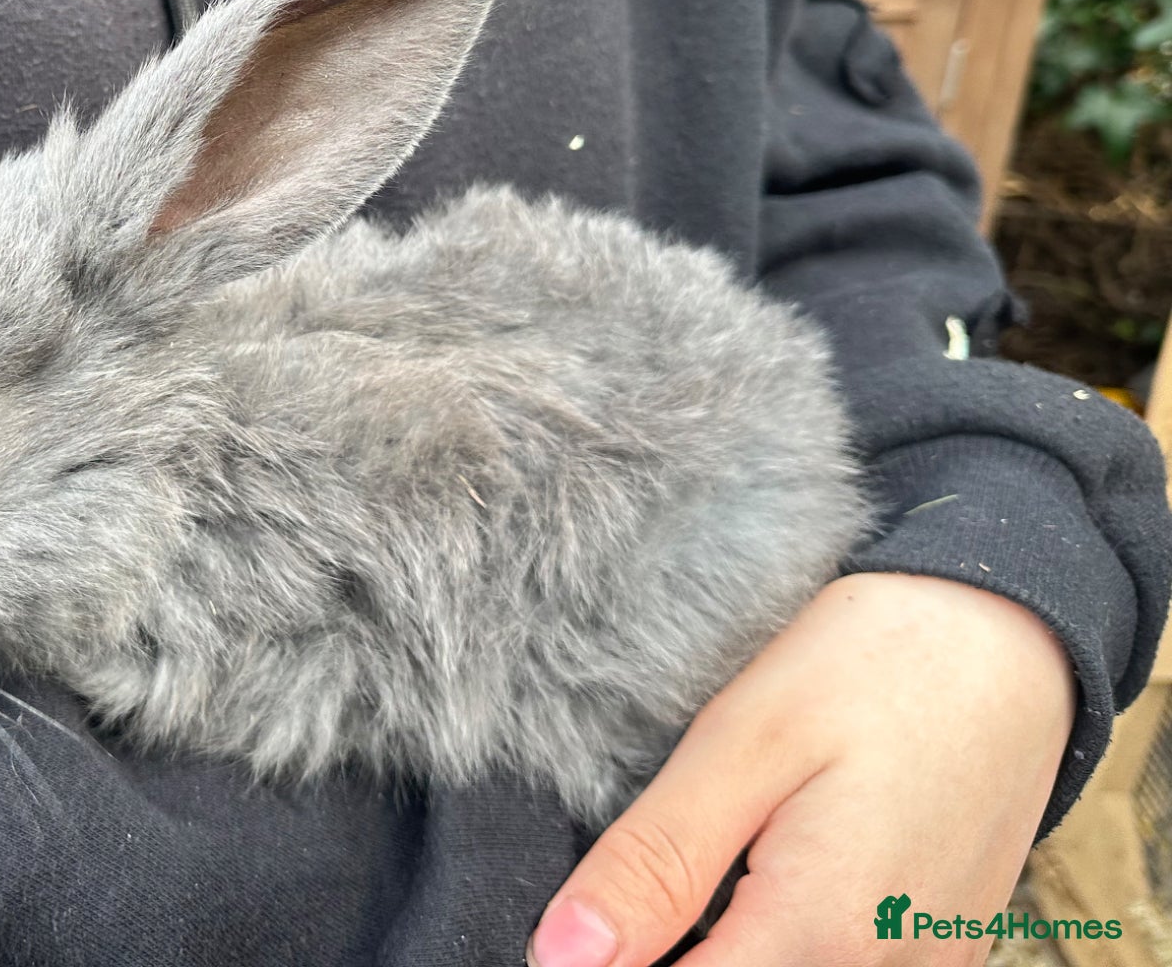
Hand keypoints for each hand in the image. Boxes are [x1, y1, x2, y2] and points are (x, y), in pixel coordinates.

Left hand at [526, 572, 1077, 965]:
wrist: (1011, 637)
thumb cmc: (874, 666)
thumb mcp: (742, 742)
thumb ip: (654, 863)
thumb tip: (559, 957)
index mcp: (818, 932)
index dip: (610, 966)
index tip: (587, 922)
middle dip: (669, 945)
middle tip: (645, 873)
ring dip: (723, 940)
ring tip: (705, 861)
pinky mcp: (935, 955)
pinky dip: (780, 938)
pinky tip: (757, 872)